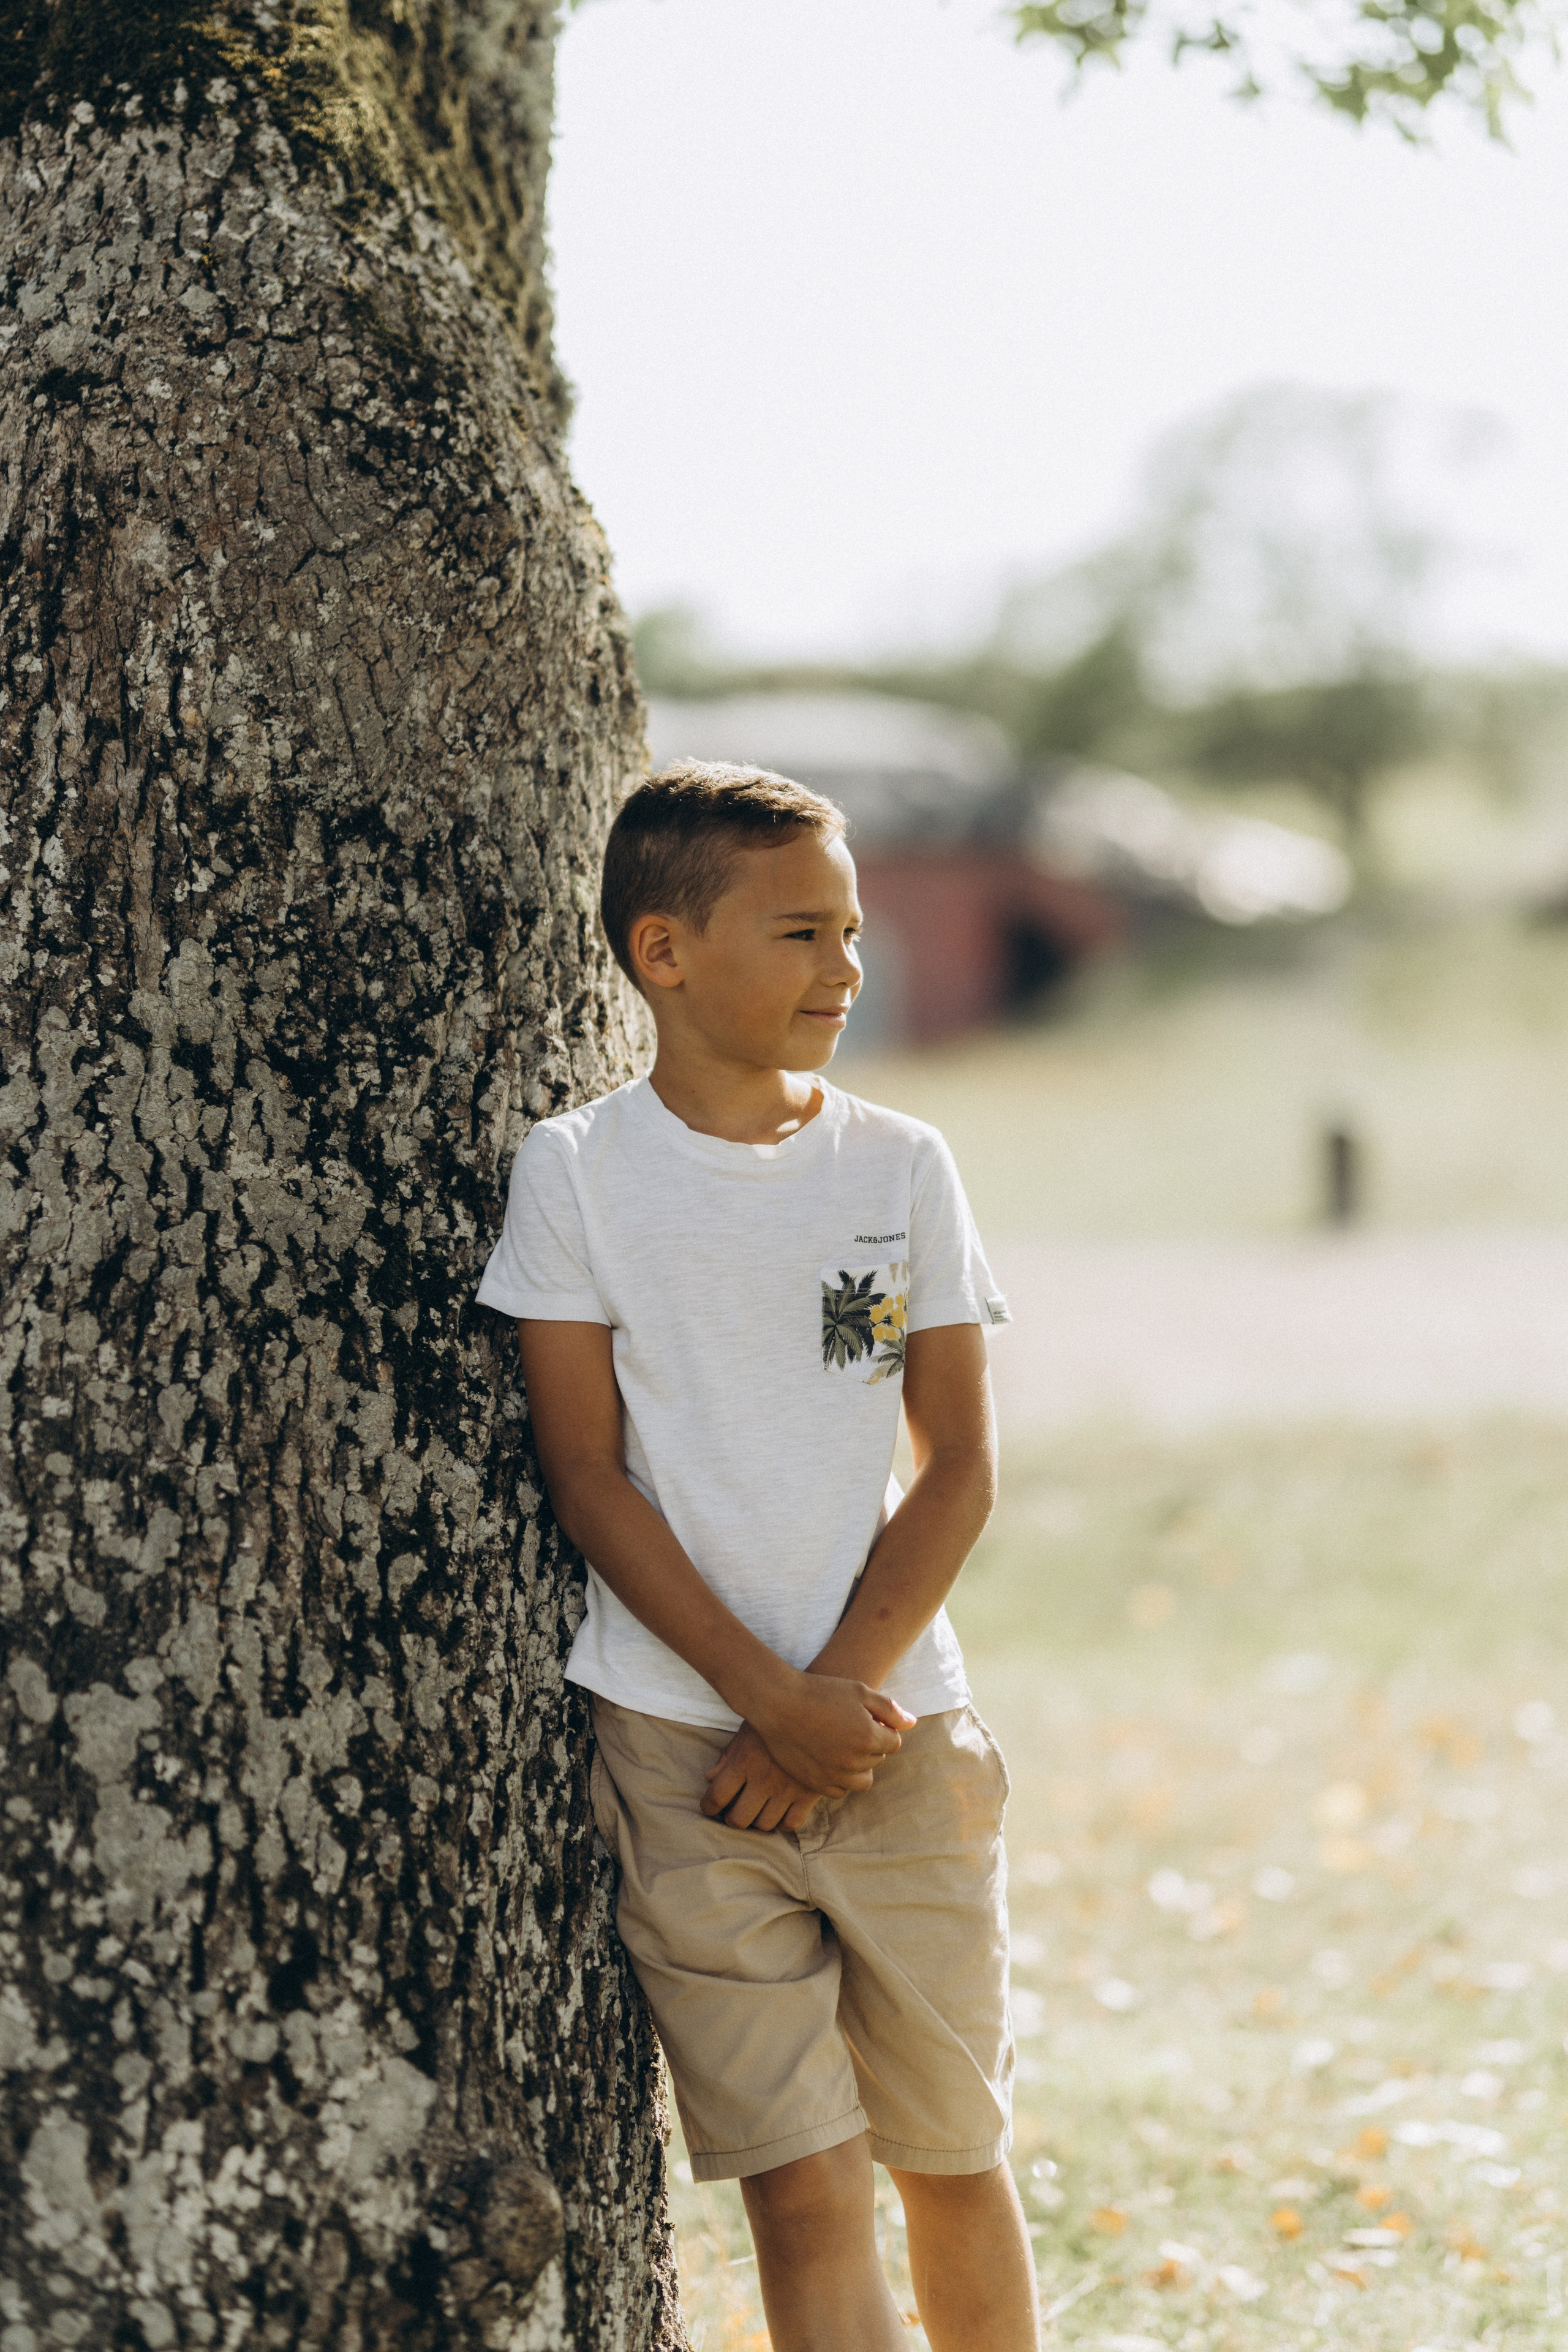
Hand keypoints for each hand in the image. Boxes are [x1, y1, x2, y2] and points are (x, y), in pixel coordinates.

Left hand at [700, 1723, 820, 1831]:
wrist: (818, 1710)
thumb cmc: (776, 1718)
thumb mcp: (746, 1730)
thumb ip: (728, 1756)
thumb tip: (710, 1778)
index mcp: (744, 1761)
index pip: (716, 1796)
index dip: (708, 1806)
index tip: (708, 1807)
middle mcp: (763, 1779)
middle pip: (738, 1819)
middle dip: (732, 1819)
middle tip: (733, 1812)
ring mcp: (787, 1789)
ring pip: (765, 1825)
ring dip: (757, 1820)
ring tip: (758, 1810)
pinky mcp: (809, 1793)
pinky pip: (791, 1823)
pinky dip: (783, 1821)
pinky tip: (780, 1810)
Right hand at [747, 1670, 914, 1797]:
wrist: (778, 1703)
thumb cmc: (820, 1692)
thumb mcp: (859, 1691)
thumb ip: (889, 1709)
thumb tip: (912, 1724)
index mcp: (868, 1737)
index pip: (894, 1742)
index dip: (884, 1728)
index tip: (867, 1718)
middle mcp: (854, 1761)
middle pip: (878, 1759)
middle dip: (871, 1744)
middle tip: (850, 1727)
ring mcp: (834, 1775)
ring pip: (862, 1780)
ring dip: (860, 1765)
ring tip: (844, 1746)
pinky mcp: (816, 1783)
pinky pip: (840, 1791)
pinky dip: (841, 1779)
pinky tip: (831, 1760)